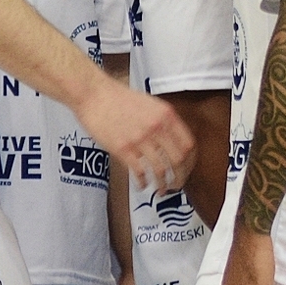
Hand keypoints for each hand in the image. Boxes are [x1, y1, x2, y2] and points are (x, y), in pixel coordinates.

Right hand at [73, 72, 193, 191]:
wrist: (94, 94)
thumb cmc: (120, 98)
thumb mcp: (151, 104)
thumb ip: (164, 121)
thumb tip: (173, 142)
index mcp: (167, 115)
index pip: (188, 144)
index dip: (191, 161)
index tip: (187, 169)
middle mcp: (157, 127)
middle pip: (178, 160)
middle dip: (180, 177)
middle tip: (177, 185)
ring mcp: (139, 139)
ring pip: (160, 169)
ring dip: (163, 184)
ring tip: (162, 190)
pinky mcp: (122, 148)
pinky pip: (138, 171)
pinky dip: (143, 182)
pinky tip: (142, 185)